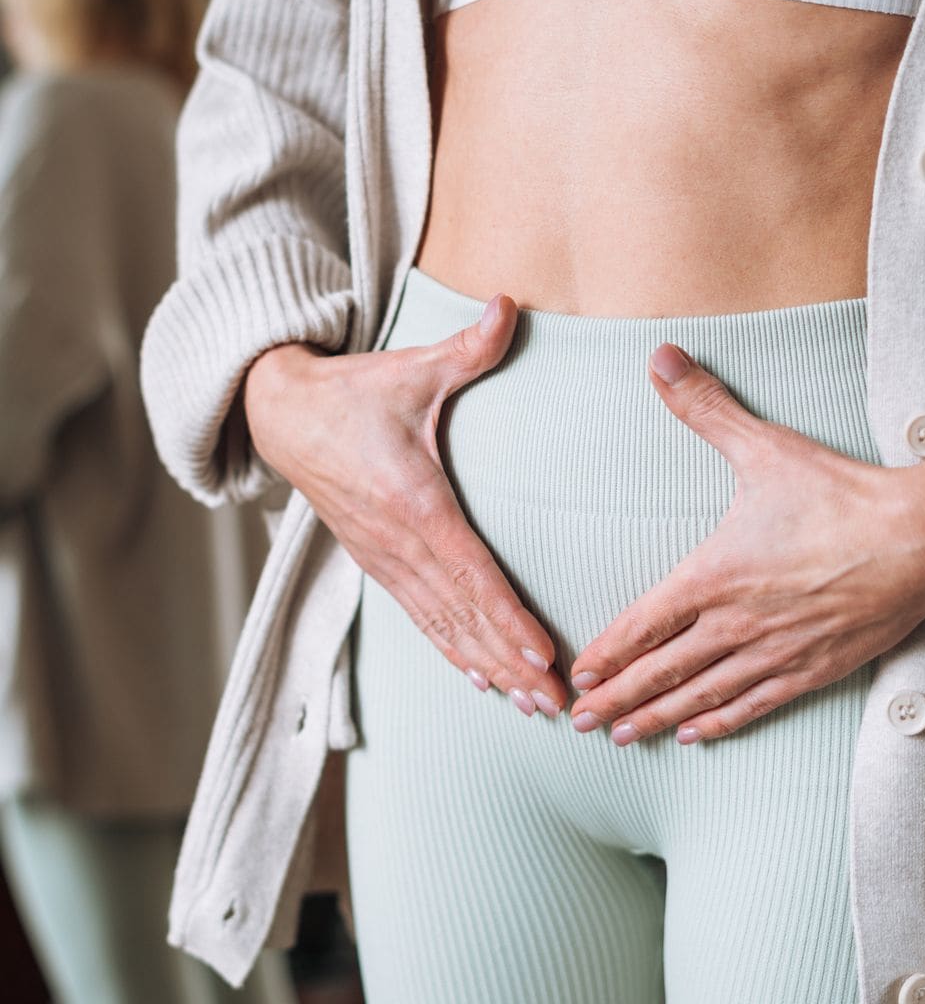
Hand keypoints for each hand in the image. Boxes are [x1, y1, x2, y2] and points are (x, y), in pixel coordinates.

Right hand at [243, 295, 566, 718]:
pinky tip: (480, 679)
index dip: (507, 619)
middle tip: (557, 704)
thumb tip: (511, 303)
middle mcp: (398, 543)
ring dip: (487, 668)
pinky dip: (453, 651)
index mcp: (413, 500)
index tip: (543, 657)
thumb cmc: (356, 393)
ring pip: (443, 627)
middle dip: (509, 663)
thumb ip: (468, 347)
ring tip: (531, 706)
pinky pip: (421, 619)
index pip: (470, 572)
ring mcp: (384, 559)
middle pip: (462, 616)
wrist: (283, 416)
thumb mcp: (412, 368)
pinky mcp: (377, 563)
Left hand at [568, 343, 924, 744]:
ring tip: (625, 739)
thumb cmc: (839, 495)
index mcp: (714, 576)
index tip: (576, 677)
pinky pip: (755, 705)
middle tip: (581, 723)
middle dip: (617, 700)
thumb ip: (704, 408)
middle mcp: (735, 623)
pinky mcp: (813, 669)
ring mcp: (773, 652)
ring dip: (658, 718)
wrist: (921, 540)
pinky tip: (699, 735)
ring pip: (702, 697)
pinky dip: (722, 723)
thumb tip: (660, 357)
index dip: (607, 654)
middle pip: (662, 672)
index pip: (643, 625)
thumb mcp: (763, 447)